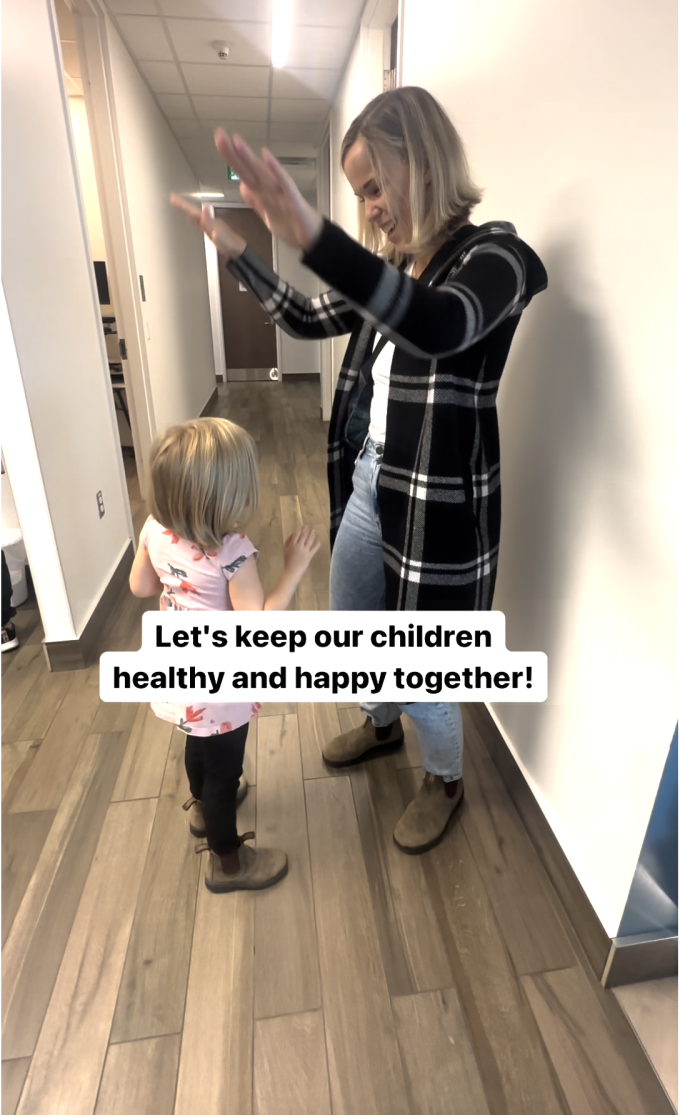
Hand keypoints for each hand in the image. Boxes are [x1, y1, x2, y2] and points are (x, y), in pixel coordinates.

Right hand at [170, 195, 246, 261]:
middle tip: (173, 200)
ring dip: (188, 211)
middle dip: (184, 206)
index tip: (172, 198)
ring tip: (179, 206)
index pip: (194, 211)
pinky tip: (192, 220)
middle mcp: (210, 221)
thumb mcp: (218, 233)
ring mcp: (211, 226)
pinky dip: (194, 220)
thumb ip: (210, 221)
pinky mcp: (212, 232)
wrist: (238, 252)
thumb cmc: (228, 244)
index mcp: (209, 220)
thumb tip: (204, 206)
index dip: (183, 205)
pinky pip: (200, 224)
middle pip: (194, 212)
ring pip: (196, 217)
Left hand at [214, 129, 323, 253]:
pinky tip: (267, 156)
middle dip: (234, 153)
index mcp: (262, 192)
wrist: (311, 238)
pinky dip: (275, 170)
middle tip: (219, 134)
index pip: (244, 172)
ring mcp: (281, 192)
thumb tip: (242, 187)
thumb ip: (254, 200)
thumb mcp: (266, 215)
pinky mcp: (293, 199)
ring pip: (262, 172)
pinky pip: (283, 183)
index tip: (219, 141)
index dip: (231, 158)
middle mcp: (269, 188)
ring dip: (249, 157)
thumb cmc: (291, 225)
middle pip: (249, 168)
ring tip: (236, 141)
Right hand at [283, 526, 320, 575]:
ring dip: (312, 534)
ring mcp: (305, 551)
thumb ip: (288, 541)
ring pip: (310, 540)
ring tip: (313, 531)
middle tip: (308, 526)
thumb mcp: (285, 550)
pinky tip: (319, 541)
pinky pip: (315, 548)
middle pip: (304, 536)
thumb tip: (292, 534)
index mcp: (292, 545)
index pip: (296, 534)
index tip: (301, 525)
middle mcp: (299, 546)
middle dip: (306, 530)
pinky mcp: (310, 555)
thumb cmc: (288, 561)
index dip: (299, 528)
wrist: (292, 571)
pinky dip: (318, 544)